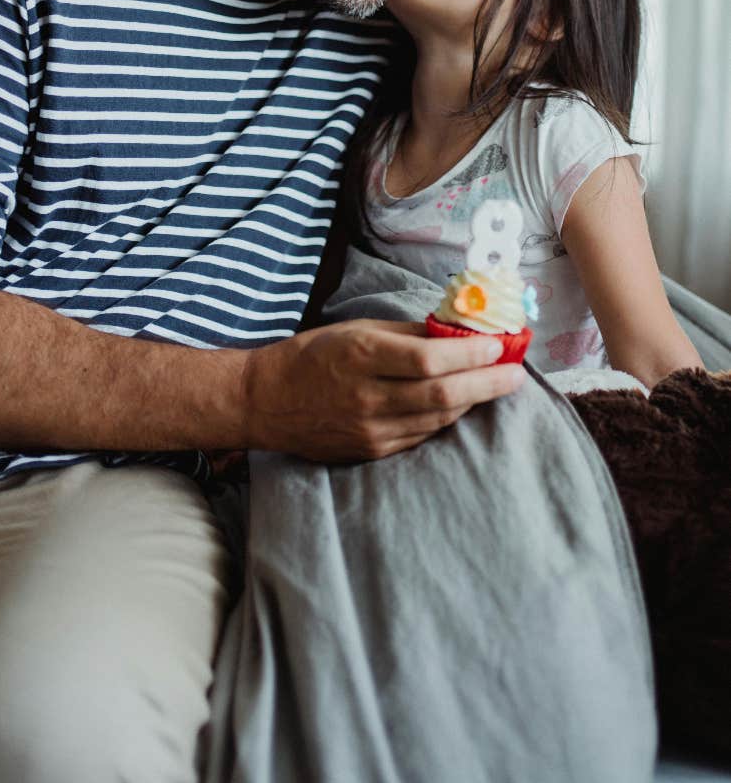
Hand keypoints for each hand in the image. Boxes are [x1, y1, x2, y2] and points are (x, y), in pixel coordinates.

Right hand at [241, 319, 524, 462]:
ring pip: (437, 419)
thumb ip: (405, 334)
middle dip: (488, 384)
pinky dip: (446, 418)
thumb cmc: (312, 356)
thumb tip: (456, 331)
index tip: (499, 345)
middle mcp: (366, 396)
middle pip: (442, 395)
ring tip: (497, 385)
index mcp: (361, 356)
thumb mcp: (355, 331)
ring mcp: (369, 430)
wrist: (265, 402)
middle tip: (517, 374)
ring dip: (473, 402)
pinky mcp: (371, 451)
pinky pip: (421, 435)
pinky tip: (462, 404)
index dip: (471, 354)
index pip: (430, 360)